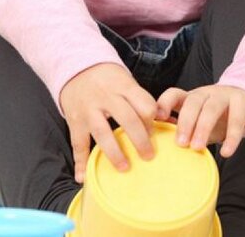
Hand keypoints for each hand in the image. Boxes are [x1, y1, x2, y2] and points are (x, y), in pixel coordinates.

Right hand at [59, 62, 156, 180]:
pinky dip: (80, 162)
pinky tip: (83, 177)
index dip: (152, 121)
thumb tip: (169, 122)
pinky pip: (77, 143)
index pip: (144, 105)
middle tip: (149, 156)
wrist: (76, 67)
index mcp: (124, 87)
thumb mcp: (127, 82)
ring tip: (124, 168)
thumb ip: (142, 101)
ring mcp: (89, 110)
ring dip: (114, 152)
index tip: (155, 133)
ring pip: (102, 132)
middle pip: (127, 119)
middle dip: (140, 140)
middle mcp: (106, 97)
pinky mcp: (75, 121)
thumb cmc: (108, 80)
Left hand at [155, 85, 244, 157]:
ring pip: (212, 109)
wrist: (244, 103)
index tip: (159, 119)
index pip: (174, 94)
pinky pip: (236, 121)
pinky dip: (231, 138)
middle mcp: (206, 93)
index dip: (165, 104)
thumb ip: (182, 129)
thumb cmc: (214, 116)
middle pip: (193, 102)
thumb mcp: (197, 121)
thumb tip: (163, 144)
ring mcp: (224, 96)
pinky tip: (226, 152)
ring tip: (198, 147)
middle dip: (185, 122)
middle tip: (180, 143)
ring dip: (203, 128)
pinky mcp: (241, 104)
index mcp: (190, 97)